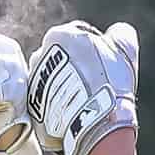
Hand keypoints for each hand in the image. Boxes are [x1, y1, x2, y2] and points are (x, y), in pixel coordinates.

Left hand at [24, 20, 138, 154]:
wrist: (95, 122)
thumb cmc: (110, 82)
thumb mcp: (124, 48)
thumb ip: (119, 34)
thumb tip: (117, 32)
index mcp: (59, 36)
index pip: (78, 39)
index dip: (95, 53)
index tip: (104, 69)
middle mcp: (39, 55)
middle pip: (61, 60)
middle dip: (76, 70)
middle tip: (95, 86)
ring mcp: (33, 83)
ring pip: (52, 81)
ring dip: (65, 89)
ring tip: (85, 103)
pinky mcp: (30, 108)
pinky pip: (46, 103)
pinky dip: (57, 107)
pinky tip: (75, 115)